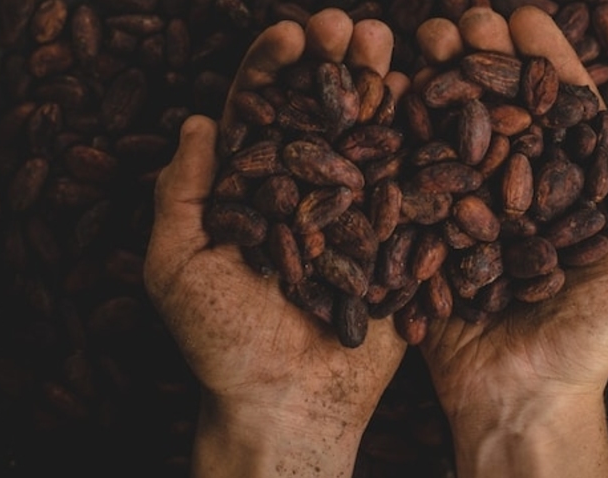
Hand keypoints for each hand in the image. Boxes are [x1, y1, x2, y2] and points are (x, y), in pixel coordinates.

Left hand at [144, 12, 406, 476]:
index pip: (261, 114)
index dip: (274, 70)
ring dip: (379, 91)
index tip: (292, 35)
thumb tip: (199, 122)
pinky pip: (411, 188)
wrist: (290, 403)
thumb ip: (181, 194)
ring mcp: (355, 215)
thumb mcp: (177, 267)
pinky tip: (430, 106)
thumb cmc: (223, 344)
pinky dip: (421, 146)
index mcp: (253, 191)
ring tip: (392, 48)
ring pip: (369, 140)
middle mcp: (307, 194)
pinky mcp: (395, 242)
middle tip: (352, 28)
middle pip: (321, 115)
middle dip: (335, 66)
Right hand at [416, 7, 607, 477]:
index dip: (545, 62)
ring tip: (420, 41)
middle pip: (501, 109)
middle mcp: (520, 190)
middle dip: (482, 58)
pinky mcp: (430, 235)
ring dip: (438, 82)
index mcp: (574, 190)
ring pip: (454, 132)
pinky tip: (386, 94)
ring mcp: (471, 211)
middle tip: (462, 21)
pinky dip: (400, 136)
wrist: (523, 396)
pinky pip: (414, 179)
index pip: (561, 110)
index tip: (524, 21)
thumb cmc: (595, 338)